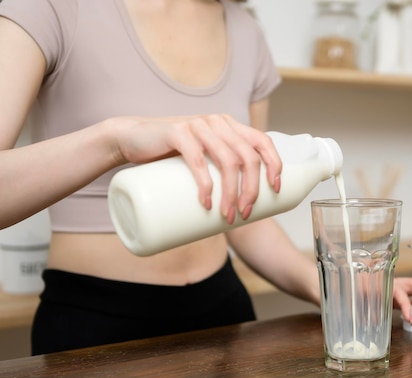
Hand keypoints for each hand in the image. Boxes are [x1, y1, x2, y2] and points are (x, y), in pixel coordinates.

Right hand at [109, 114, 281, 222]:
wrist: (131, 138)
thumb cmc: (170, 155)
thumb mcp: (202, 156)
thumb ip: (219, 166)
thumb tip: (243, 201)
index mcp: (229, 126)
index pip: (262, 141)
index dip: (274, 164)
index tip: (275, 190)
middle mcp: (217, 122)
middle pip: (247, 157)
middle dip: (251, 189)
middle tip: (245, 213)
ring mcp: (198, 125)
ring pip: (227, 161)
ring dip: (231, 193)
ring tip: (228, 216)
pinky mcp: (177, 133)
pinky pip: (198, 160)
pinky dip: (204, 184)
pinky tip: (206, 202)